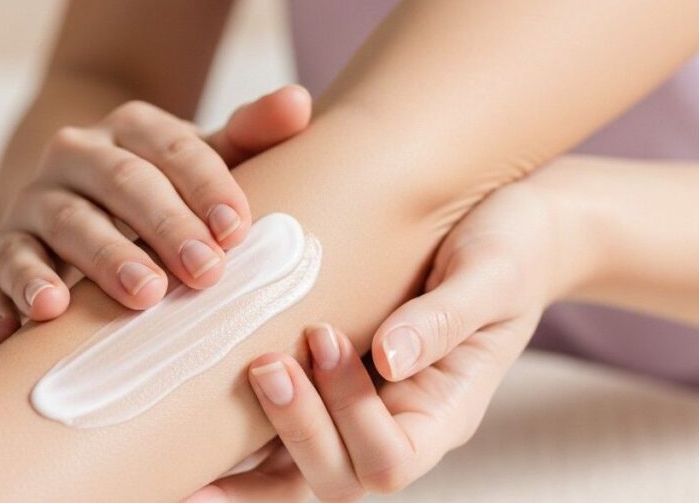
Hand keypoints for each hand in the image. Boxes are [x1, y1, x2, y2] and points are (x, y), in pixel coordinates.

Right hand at [0, 86, 311, 347]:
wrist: (77, 196)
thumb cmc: (161, 190)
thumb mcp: (203, 161)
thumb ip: (249, 136)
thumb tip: (300, 103)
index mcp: (129, 131)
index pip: (170, 148)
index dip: (205, 185)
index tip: (238, 229)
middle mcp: (74, 157)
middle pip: (119, 184)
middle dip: (163, 228)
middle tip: (204, 274)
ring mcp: (33, 205)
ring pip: (62, 224)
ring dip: (100, 260)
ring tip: (137, 297)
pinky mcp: (2, 251)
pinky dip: (1, 303)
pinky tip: (14, 334)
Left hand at [187, 181, 562, 501]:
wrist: (501, 225)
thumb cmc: (508, 248)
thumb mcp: (492, 274)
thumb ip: (445, 318)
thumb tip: (388, 358)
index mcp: (444, 412)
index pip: (392, 459)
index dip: (350, 415)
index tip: (325, 336)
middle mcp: (398, 424)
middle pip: (336, 477)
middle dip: (294, 427)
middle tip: (263, 363)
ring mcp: (359, 411)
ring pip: (295, 470)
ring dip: (252, 445)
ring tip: (216, 390)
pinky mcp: (327, 387)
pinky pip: (277, 429)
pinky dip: (236, 430)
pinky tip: (193, 407)